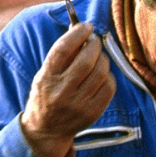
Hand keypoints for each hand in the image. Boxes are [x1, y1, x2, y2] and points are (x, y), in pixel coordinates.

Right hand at [20, 21, 115, 156]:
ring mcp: (78, 105)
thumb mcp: (45, 73)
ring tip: (98, 58)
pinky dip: (109, 76)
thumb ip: (62, 53)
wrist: (46, 130)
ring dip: (103, 59)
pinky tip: (102, 75)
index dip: (78, 33)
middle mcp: (61, 92)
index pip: (63, 49)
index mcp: (46, 78)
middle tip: (95, 40)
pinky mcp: (92, 113)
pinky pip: (109, 87)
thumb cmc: (47, 94)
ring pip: (101, 72)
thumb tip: (81, 28)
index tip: (86, 26)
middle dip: (94, 44)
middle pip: (86, 60)